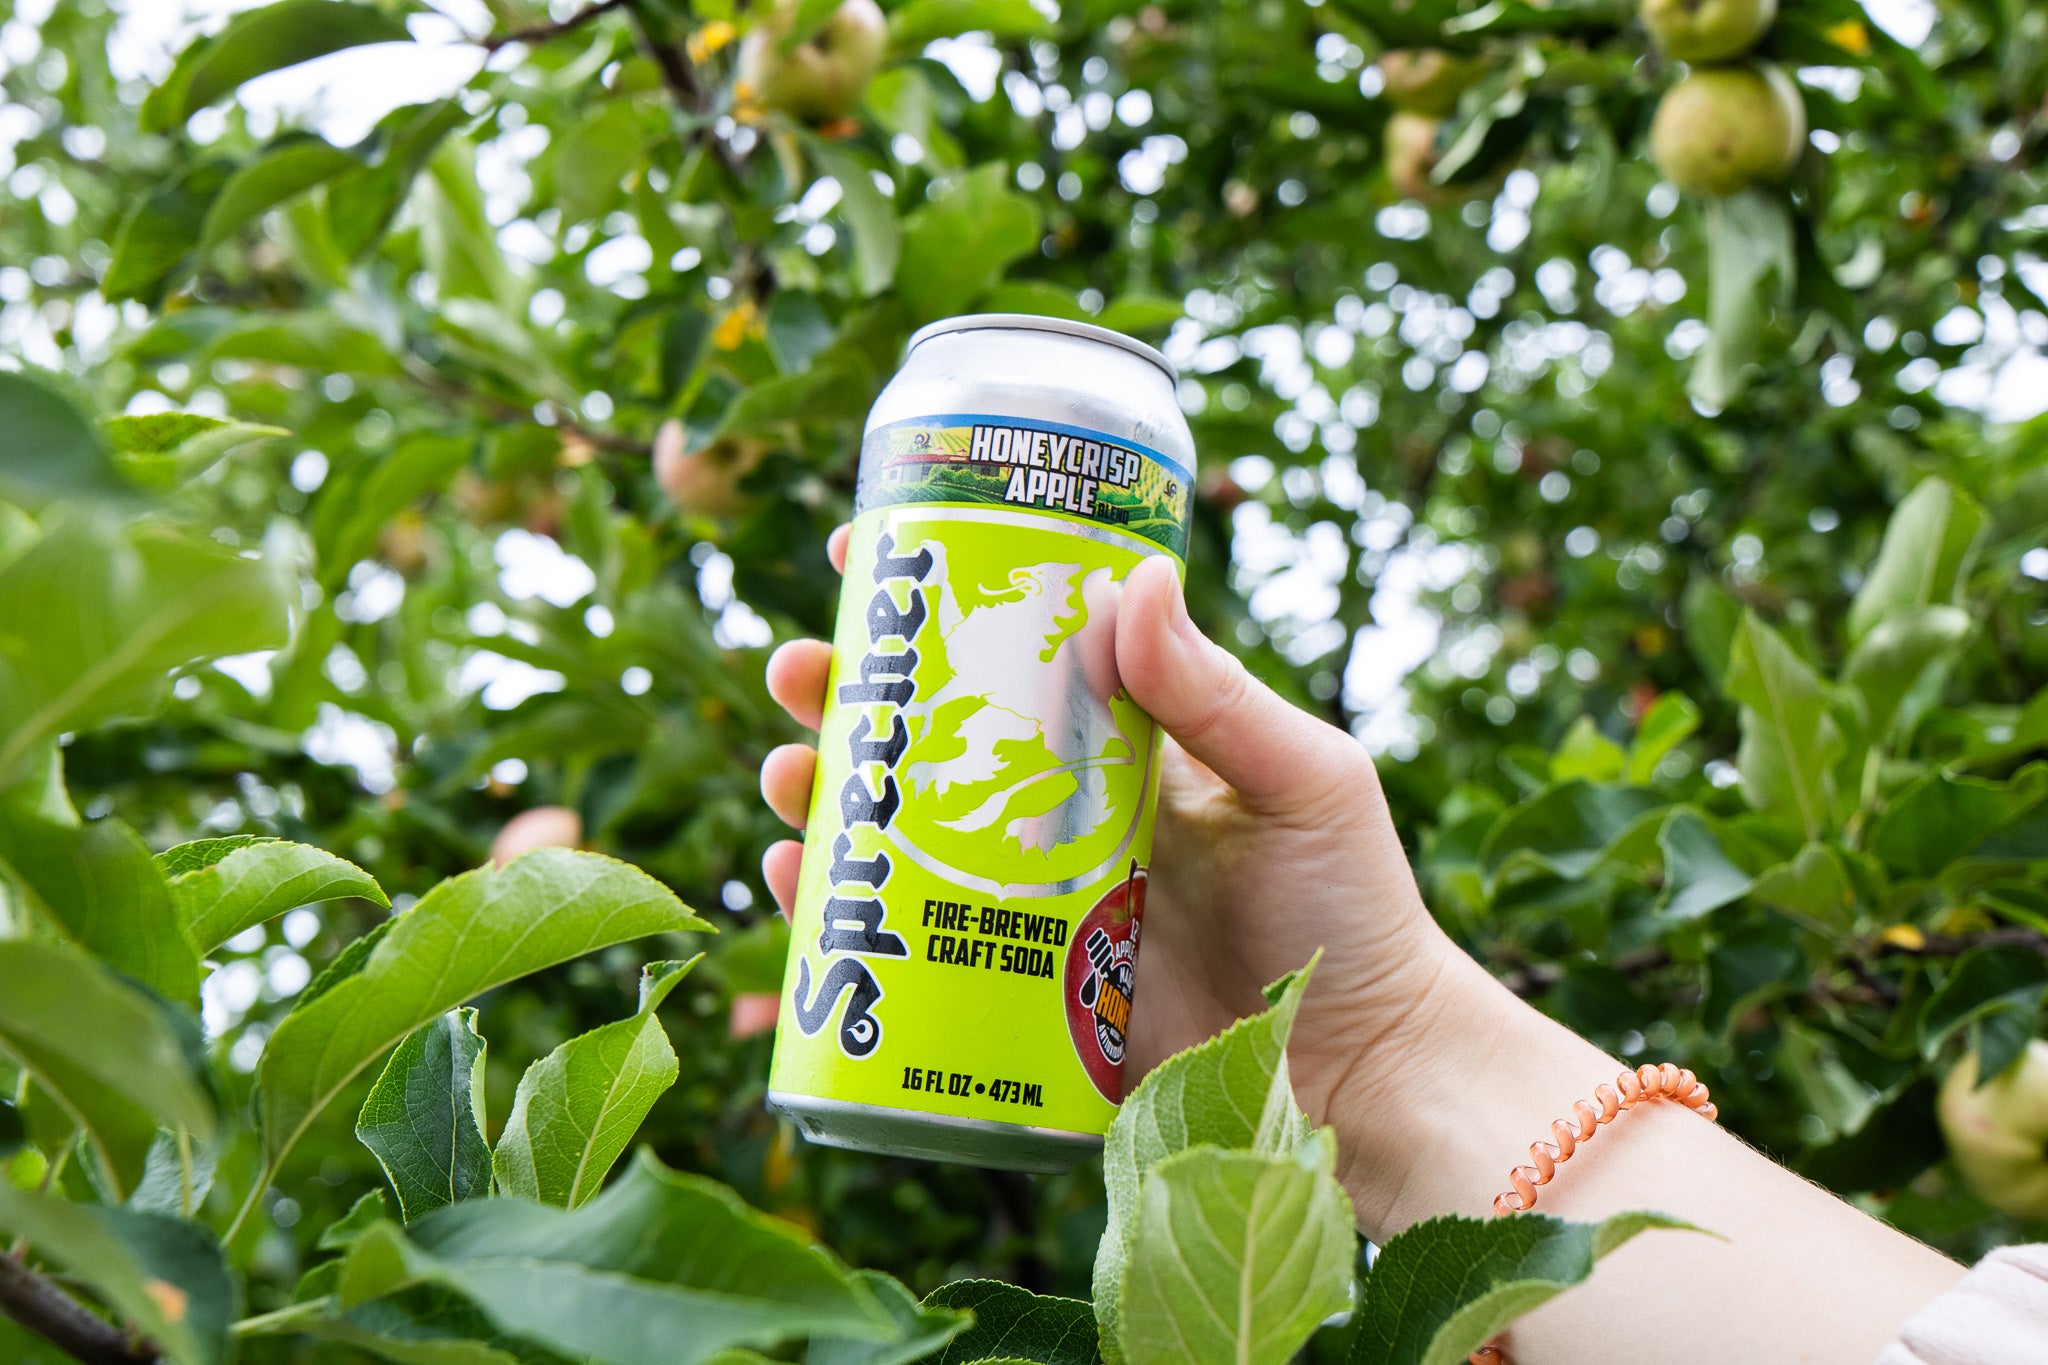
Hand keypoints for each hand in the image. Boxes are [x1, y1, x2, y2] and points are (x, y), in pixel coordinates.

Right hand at [758, 528, 1465, 1230]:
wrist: (1361, 1066)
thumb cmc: (1350, 907)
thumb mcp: (1302, 780)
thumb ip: (1221, 693)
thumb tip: (1135, 580)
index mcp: (1125, 741)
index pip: (1017, 652)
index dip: (937, 603)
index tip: (863, 556)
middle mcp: (1062, 808)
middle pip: (931, 737)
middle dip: (848, 697)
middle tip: (798, 670)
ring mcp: (1031, 897)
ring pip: (900, 831)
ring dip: (824, 795)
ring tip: (785, 774)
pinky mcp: (1016, 988)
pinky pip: (909, 942)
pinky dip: (842, 912)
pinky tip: (798, 884)